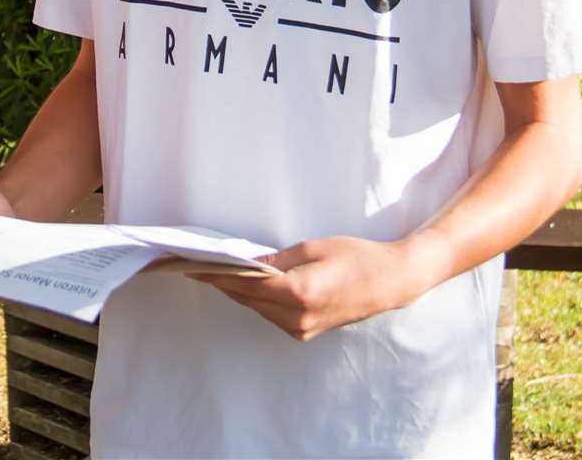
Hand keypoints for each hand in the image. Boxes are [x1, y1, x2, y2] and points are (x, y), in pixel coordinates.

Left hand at [191, 236, 436, 341]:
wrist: (391, 282)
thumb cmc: (356, 257)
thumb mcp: (313, 248)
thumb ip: (276, 260)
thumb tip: (246, 265)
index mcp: (298, 293)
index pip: (244, 284)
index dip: (215, 274)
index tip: (190, 265)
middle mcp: (297, 318)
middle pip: (246, 298)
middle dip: (220, 282)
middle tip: (193, 264)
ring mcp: (301, 329)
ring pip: (256, 308)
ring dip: (237, 291)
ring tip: (213, 271)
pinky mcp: (306, 332)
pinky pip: (270, 315)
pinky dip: (256, 300)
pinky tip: (245, 285)